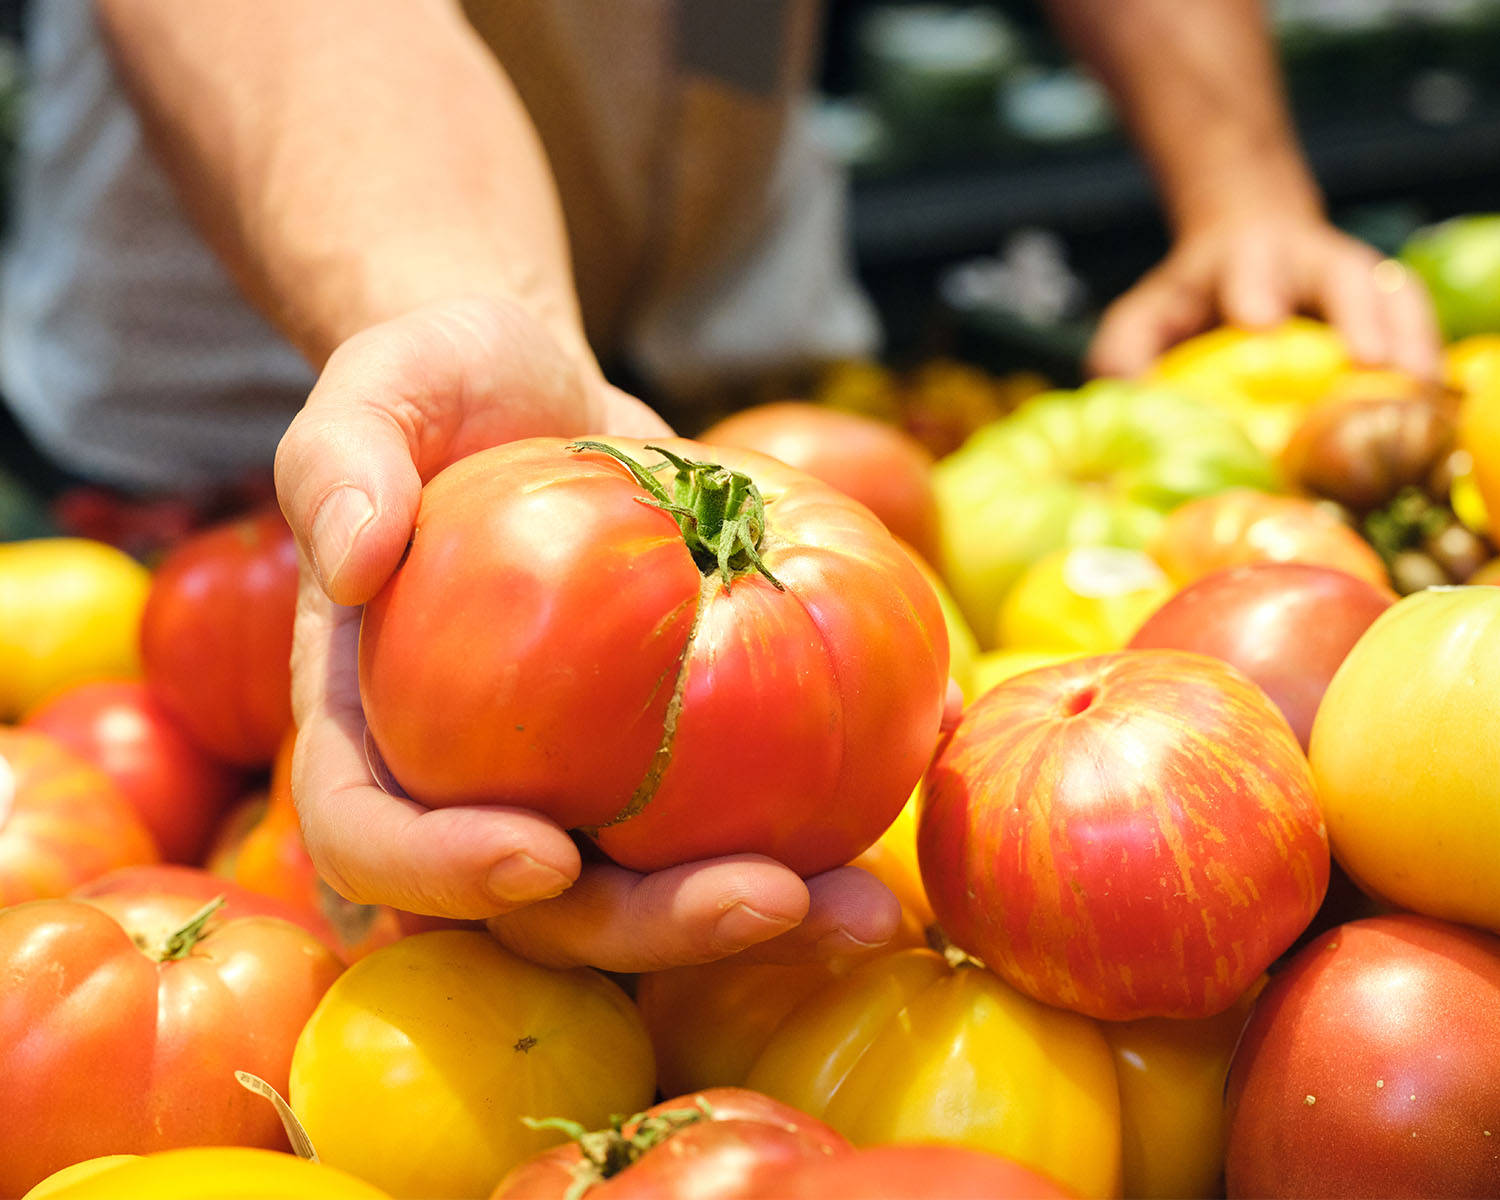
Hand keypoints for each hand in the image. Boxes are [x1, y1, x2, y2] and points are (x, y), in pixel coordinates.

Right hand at [274, 296, 904, 971]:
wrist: (541, 399)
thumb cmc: (444, 390)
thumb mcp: (381, 387)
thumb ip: (341, 458)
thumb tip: (352, 557)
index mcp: (371, 728)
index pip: (371, 837)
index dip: (443, 875)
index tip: (543, 855)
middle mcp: (470, 784)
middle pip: (541, 909)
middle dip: (652, 929)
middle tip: (769, 898)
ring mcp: (577, 780)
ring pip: (655, 887)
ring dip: (764, 914)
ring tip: (870, 901)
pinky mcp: (669, 752)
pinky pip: (738, 804)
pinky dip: (831, 803)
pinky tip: (922, 753)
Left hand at [1087, 214, 1443, 380]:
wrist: (1249, 239)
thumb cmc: (1190, 296)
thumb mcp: (1145, 314)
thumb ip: (1125, 353)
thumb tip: (1129, 404)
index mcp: (1245, 259)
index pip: (1248, 271)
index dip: (1255, 293)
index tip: (1259, 319)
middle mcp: (1313, 261)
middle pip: (1345, 279)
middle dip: (1359, 316)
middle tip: (1371, 360)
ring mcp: (1360, 280)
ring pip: (1395, 300)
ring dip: (1413, 342)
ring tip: (1420, 390)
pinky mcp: (1388, 303)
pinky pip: (1417, 327)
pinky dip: (1428, 359)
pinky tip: (1436, 404)